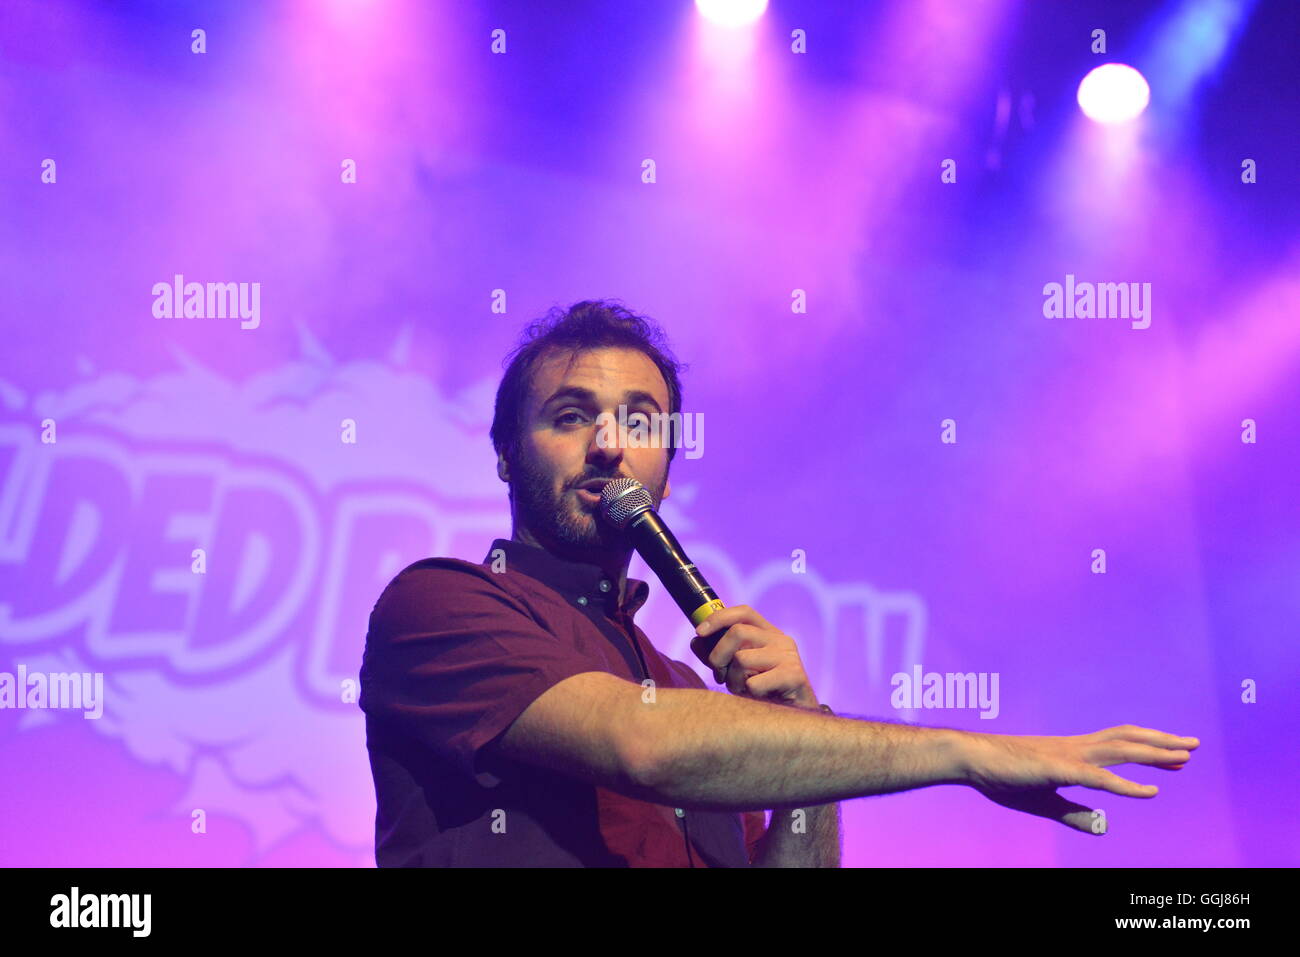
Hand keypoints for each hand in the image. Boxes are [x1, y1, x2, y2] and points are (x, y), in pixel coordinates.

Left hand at [692, 605, 818, 710]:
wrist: (794, 718)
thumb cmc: (764, 693)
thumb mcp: (736, 672)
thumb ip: (718, 657)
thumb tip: (696, 641)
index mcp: (768, 633)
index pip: (743, 612)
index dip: (718, 618)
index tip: (699, 632)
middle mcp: (780, 639)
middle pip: (737, 632)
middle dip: (718, 656)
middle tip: (720, 676)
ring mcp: (788, 656)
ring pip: (741, 659)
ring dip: (734, 681)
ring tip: (744, 690)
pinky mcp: (794, 675)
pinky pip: (754, 683)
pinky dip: (750, 694)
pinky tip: (761, 699)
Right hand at [960, 724, 1199, 833]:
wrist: (972, 759)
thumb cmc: (1002, 777)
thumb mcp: (1043, 802)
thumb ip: (1073, 814)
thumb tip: (1100, 827)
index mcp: (1072, 753)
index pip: (1118, 745)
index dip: (1148, 748)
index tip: (1175, 756)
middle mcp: (1076, 748)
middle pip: (1127, 740)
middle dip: (1162, 742)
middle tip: (1192, 745)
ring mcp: (1069, 755)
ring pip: (1120, 750)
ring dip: (1154, 754)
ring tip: (1182, 757)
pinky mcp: (1060, 769)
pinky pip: (1100, 778)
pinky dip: (1128, 786)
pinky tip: (1150, 792)